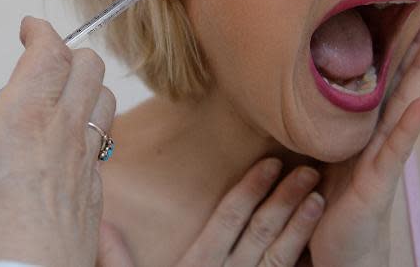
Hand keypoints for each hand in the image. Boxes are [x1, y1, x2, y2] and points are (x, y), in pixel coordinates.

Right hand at [99, 158, 323, 266]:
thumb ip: (117, 259)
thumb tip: (101, 224)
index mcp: (197, 266)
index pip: (227, 220)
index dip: (250, 190)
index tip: (271, 163)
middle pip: (259, 231)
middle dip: (284, 198)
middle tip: (308, 170)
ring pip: (279, 254)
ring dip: (300, 225)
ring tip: (318, 197)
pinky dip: (300, 259)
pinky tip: (315, 242)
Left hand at [308, 3, 419, 265]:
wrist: (337, 246)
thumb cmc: (330, 196)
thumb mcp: (322, 148)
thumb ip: (322, 117)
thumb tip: (304, 81)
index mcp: (366, 123)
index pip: (387, 74)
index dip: (401, 42)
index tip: (414, 5)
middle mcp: (381, 133)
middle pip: (406, 78)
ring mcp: (384, 154)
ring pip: (408, 103)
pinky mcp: (378, 179)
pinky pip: (396, 146)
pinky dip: (411, 123)